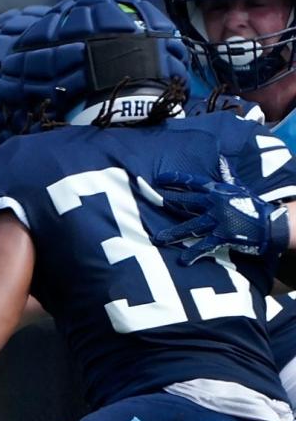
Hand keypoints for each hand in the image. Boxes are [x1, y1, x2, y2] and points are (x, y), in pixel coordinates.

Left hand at [152, 169, 289, 264]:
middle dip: (168, 203)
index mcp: (217, 191)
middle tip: (150, 204)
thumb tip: (221, 160)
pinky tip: (182, 261)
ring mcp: (217, 221)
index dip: (175, 180)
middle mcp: (214, 204)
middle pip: (186, 203)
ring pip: (190, 226)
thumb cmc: (253, 205)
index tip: (158, 179)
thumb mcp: (240, 187)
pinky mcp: (222, 237)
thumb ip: (227, 176)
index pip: (192, 182)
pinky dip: (193, 254)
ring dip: (173, 234)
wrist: (270, 223)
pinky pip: (204, 246)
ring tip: (158, 239)